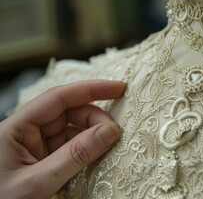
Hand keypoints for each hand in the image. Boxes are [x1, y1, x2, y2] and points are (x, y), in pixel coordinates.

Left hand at [0, 80, 125, 198]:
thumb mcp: (37, 182)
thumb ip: (75, 156)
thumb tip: (109, 131)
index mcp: (16, 128)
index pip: (58, 98)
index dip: (90, 89)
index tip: (118, 88)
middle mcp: (26, 133)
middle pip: (68, 113)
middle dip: (94, 119)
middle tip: (115, 133)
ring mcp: (35, 148)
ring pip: (72, 132)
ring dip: (92, 137)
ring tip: (110, 147)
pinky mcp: (42, 163)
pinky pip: (70, 150)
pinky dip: (86, 153)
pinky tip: (97, 159)